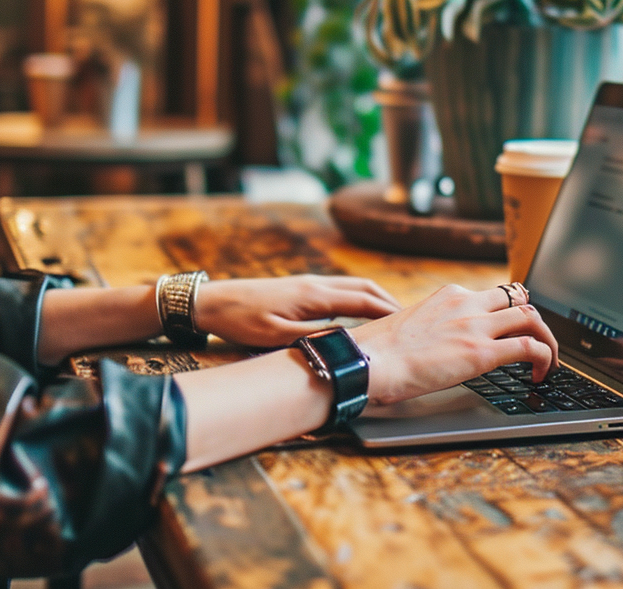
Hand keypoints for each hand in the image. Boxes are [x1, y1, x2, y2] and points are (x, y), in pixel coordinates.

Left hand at [192, 275, 400, 346]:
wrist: (213, 300)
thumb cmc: (241, 320)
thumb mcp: (275, 337)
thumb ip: (312, 337)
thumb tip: (345, 340)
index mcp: (313, 296)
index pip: (362, 301)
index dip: (388, 311)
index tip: (409, 322)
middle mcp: (315, 284)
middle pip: (363, 288)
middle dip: (388, 301)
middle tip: (409, 318)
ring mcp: (308, 283)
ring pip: (352, 285)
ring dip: (375, 297)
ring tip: (391, 314)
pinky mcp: (300, 287)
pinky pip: (339, 289)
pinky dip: (358, 297)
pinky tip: (359, 310)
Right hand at [350, 284, 557, 404]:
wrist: (368, 361)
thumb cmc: (379, 352)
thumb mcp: (411, 325)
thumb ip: (434, 327)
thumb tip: (438, 344)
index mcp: (449, 295)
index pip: (495, 294)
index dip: (514, 309)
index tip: (519, 325)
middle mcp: (466, 303)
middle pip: (520, 299)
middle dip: (536, 322)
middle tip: (540, 343)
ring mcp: (475, 325)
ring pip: (532, 318)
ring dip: (547, 340)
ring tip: (548, 361)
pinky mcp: (481, 352)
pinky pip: (528, 347)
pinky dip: (544, 358)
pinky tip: (540, 374)